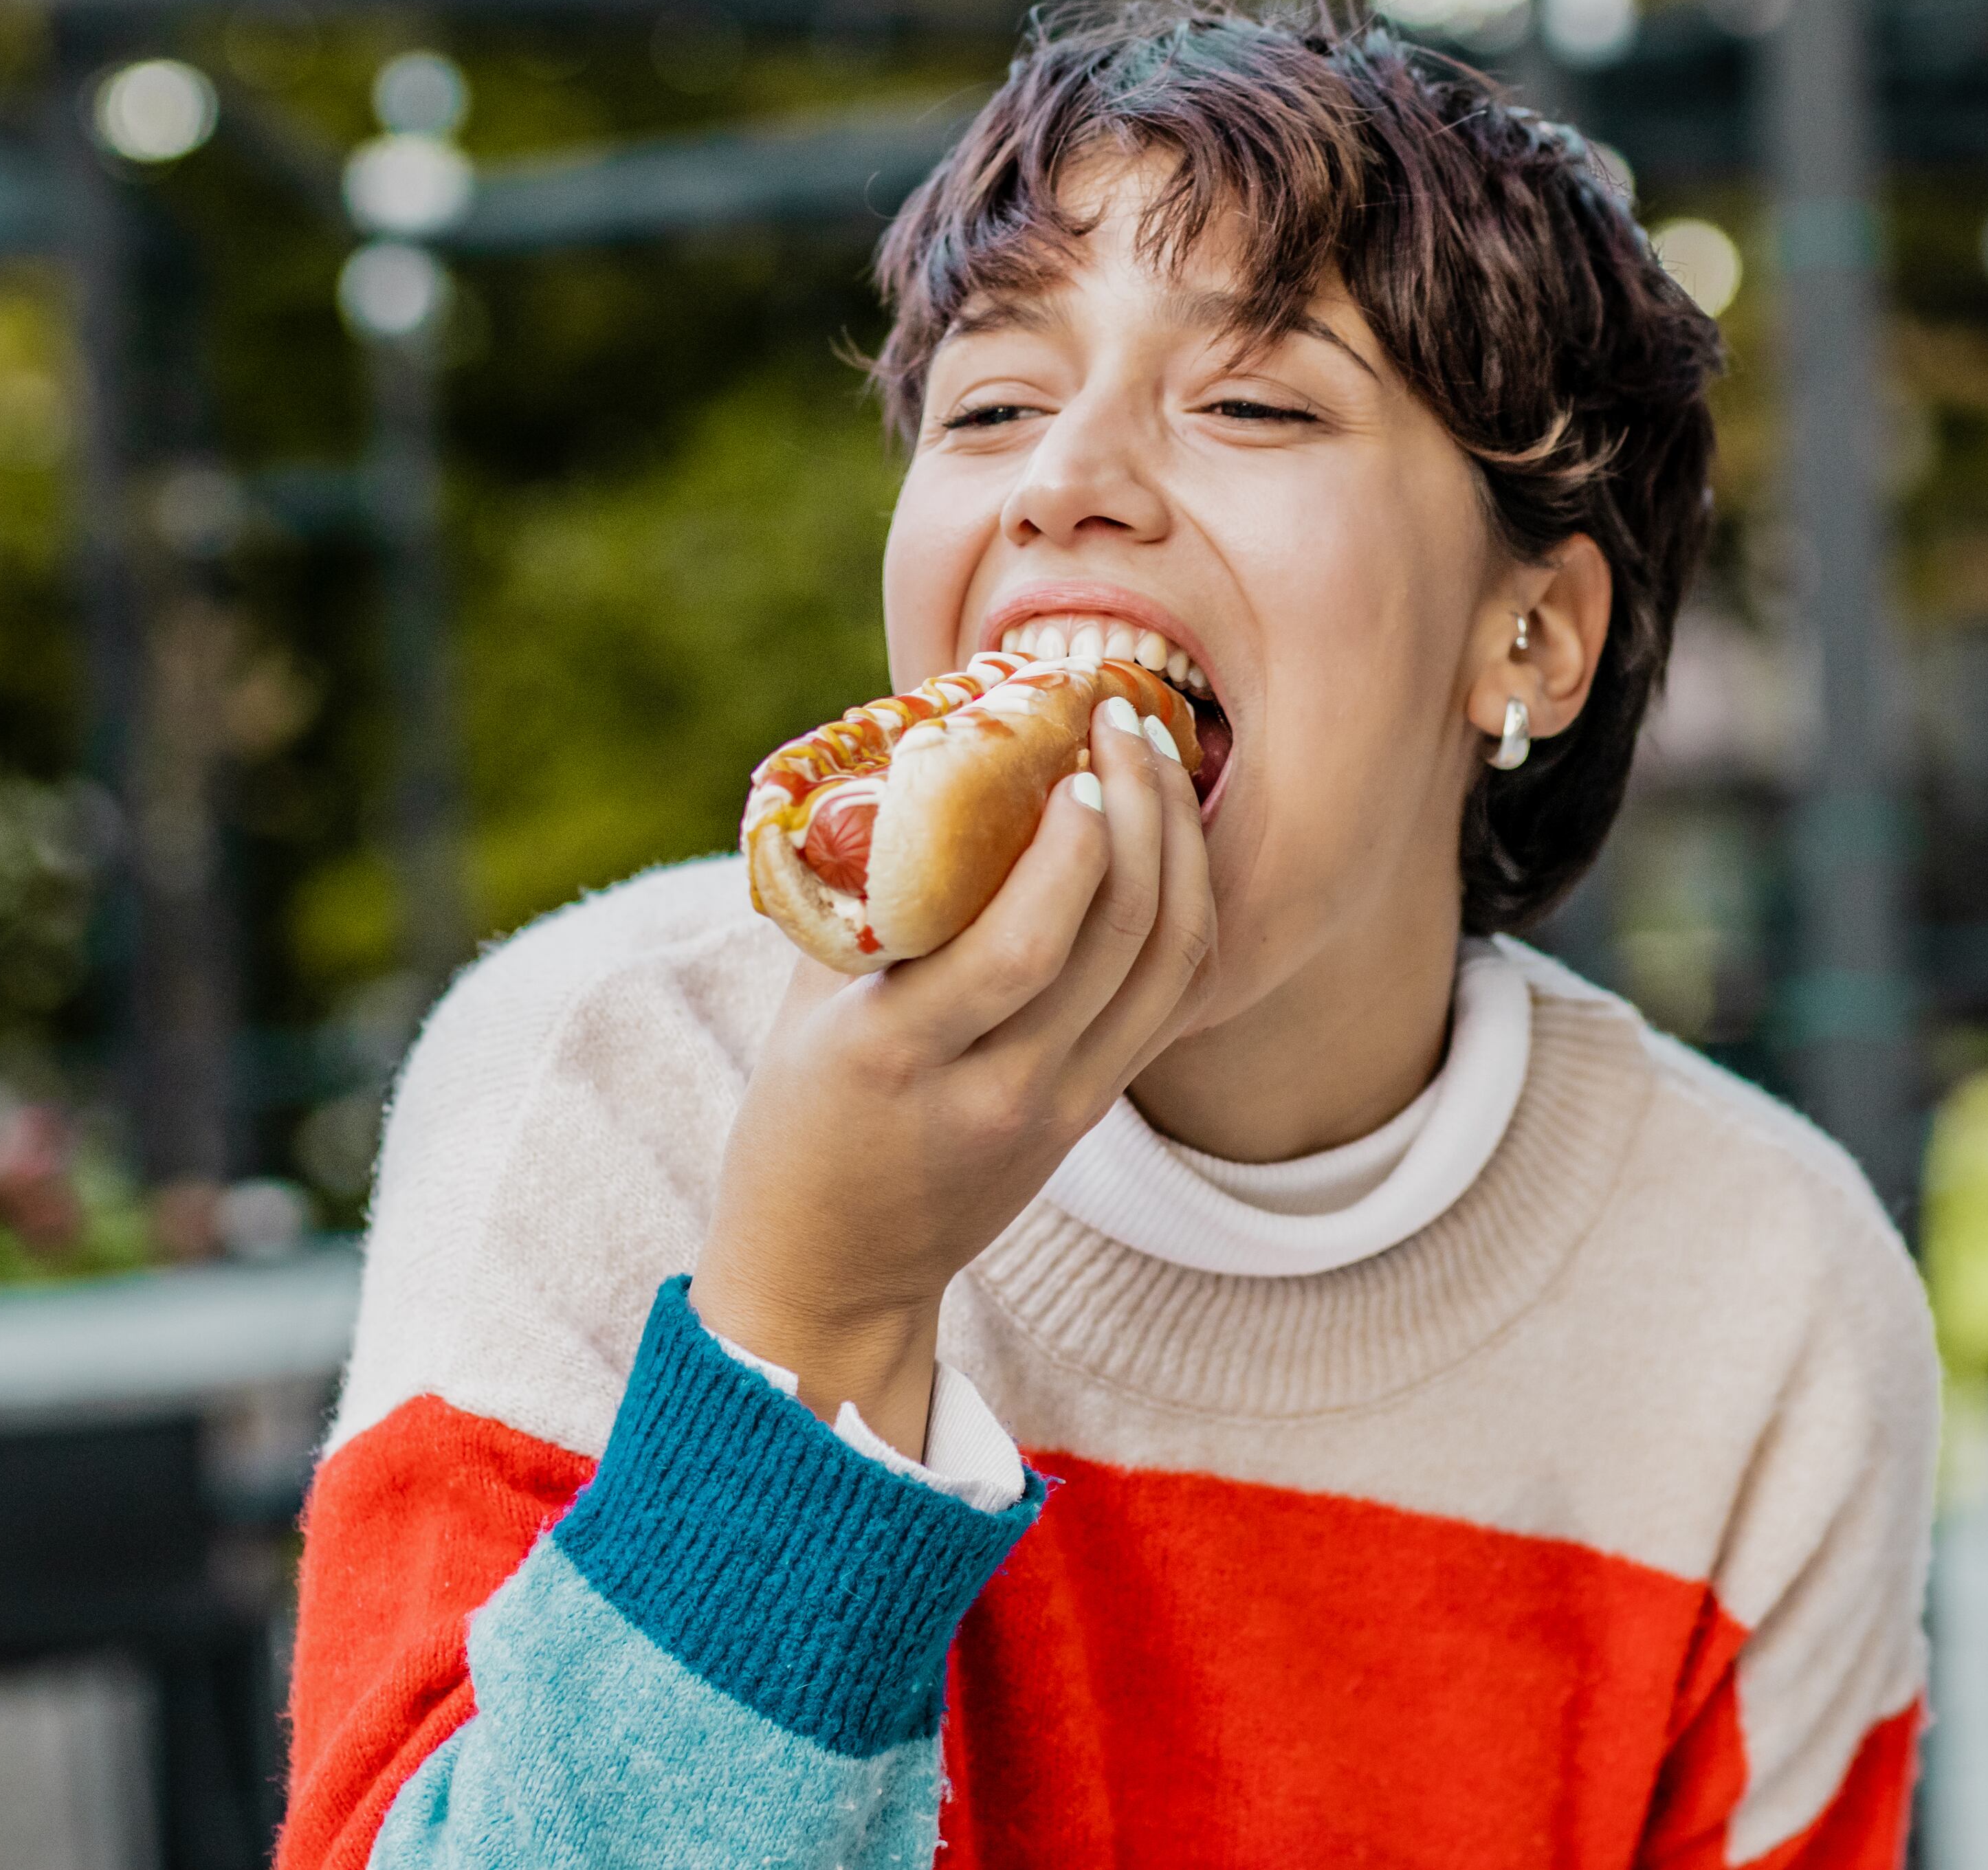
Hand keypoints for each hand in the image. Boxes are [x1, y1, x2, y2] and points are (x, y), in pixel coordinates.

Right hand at [688, 696, 1213, 1456]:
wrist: (834, 1270)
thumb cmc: (800, 1116)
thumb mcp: (811, 1007)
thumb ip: (868, 901)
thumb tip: (926, 758)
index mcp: (898, 1054)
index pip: (1022, 945)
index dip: (1071, 845)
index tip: (1074, 756)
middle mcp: (996, 1089)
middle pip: (1116, 939)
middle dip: (1142, 811)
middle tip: (1126, 717)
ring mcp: (1060, 1110)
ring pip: (1166, 965)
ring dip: (1180, 849)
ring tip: (1161, 758)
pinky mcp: (1094, 1115)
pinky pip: (1171, 1001)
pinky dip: (1186, 911)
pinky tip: (1174, 842)